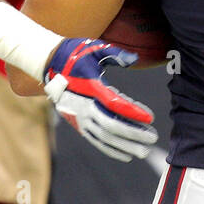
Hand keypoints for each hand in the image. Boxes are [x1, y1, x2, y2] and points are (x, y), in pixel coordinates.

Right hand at [43, 38, 157, 161]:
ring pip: (104, 137)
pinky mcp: (78, 124)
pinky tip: (126, 155)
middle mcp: (84, 106)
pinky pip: (96, 140)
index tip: (150, 117)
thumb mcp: (94, 49)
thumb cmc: (76, 55)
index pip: (114, 104)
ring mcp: (80, 118)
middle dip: (133, 133)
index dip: (133, 112)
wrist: (50, 65)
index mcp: (90, 88)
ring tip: (143, 151)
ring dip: (125, 145)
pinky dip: (111, 149)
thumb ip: (115, 54)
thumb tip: (134, 59)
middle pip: (111, 126)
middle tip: (153, 137)